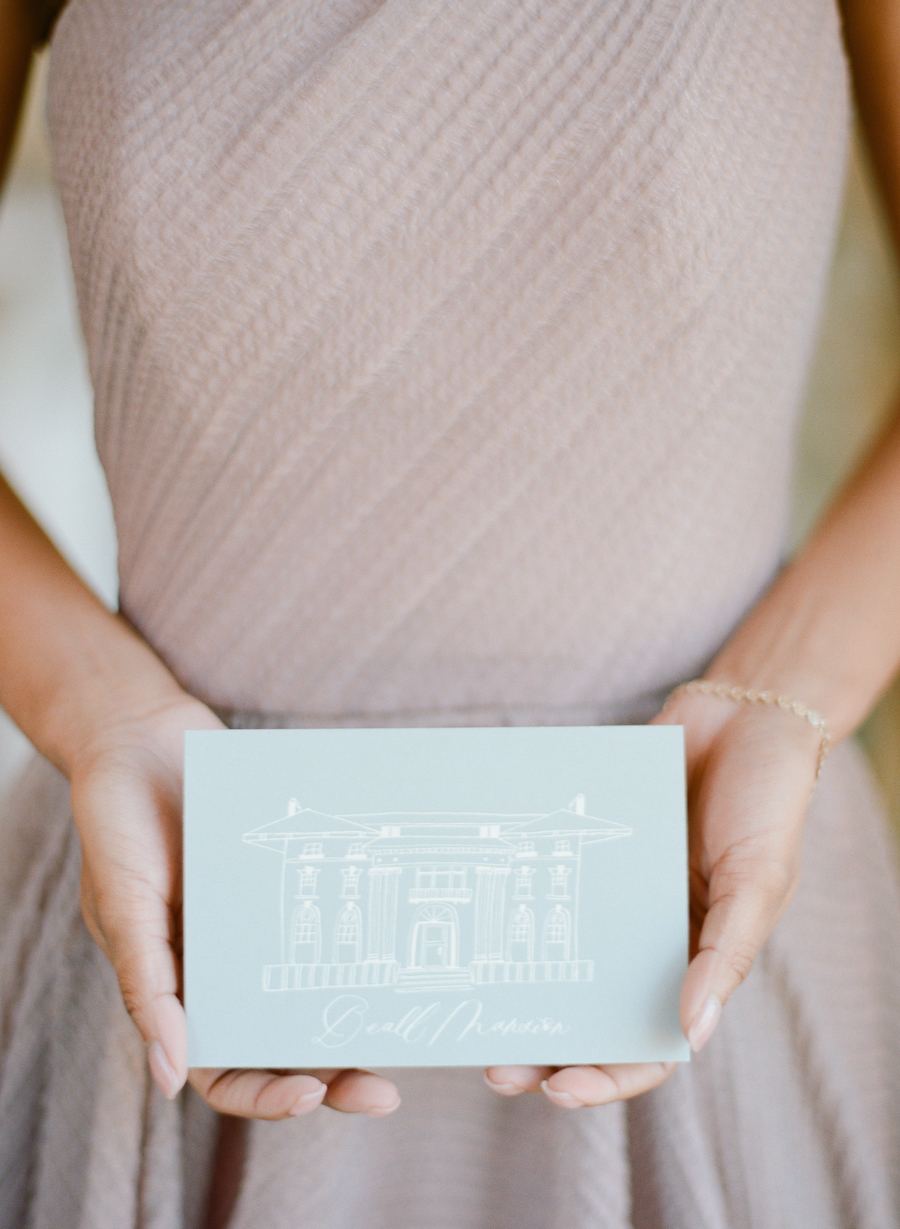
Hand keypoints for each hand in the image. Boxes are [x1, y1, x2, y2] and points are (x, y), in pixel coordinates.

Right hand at [69, 688, 399, 1118]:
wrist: (146, 737)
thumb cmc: (118, 827)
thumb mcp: (123, 906)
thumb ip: (147, 985)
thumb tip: (169, 1078)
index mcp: (182, 990)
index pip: (225, 1070)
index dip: (265, 1096)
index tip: (310, 1093)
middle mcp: (231, 967)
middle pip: (287, 1045)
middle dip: (333, 1077)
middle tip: (382, 1093)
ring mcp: (265, 925)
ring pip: (320, 989)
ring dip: (357, 1017)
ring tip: (401, 1028)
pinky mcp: (293, 879)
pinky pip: (332, 917)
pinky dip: (360, 937)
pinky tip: (396, 946)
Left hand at [484, 688, 821, 1107]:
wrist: (742, 714)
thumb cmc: (767, 804)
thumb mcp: (758, 881)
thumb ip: (726, 953)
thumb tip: (691, 1031)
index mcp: (694, 962)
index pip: (651, 1044)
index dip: (607, 1076)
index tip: (557, 1089)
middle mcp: (646, 938)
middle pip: (591, 1011)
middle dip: (546, 1047)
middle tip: (495, 1066)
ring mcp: (612, 893)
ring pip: (558, 952)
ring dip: (521, 984)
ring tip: (477, 1003)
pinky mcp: (587, 846)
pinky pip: (549, 878)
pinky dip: (519, 898)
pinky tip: (482, 910)